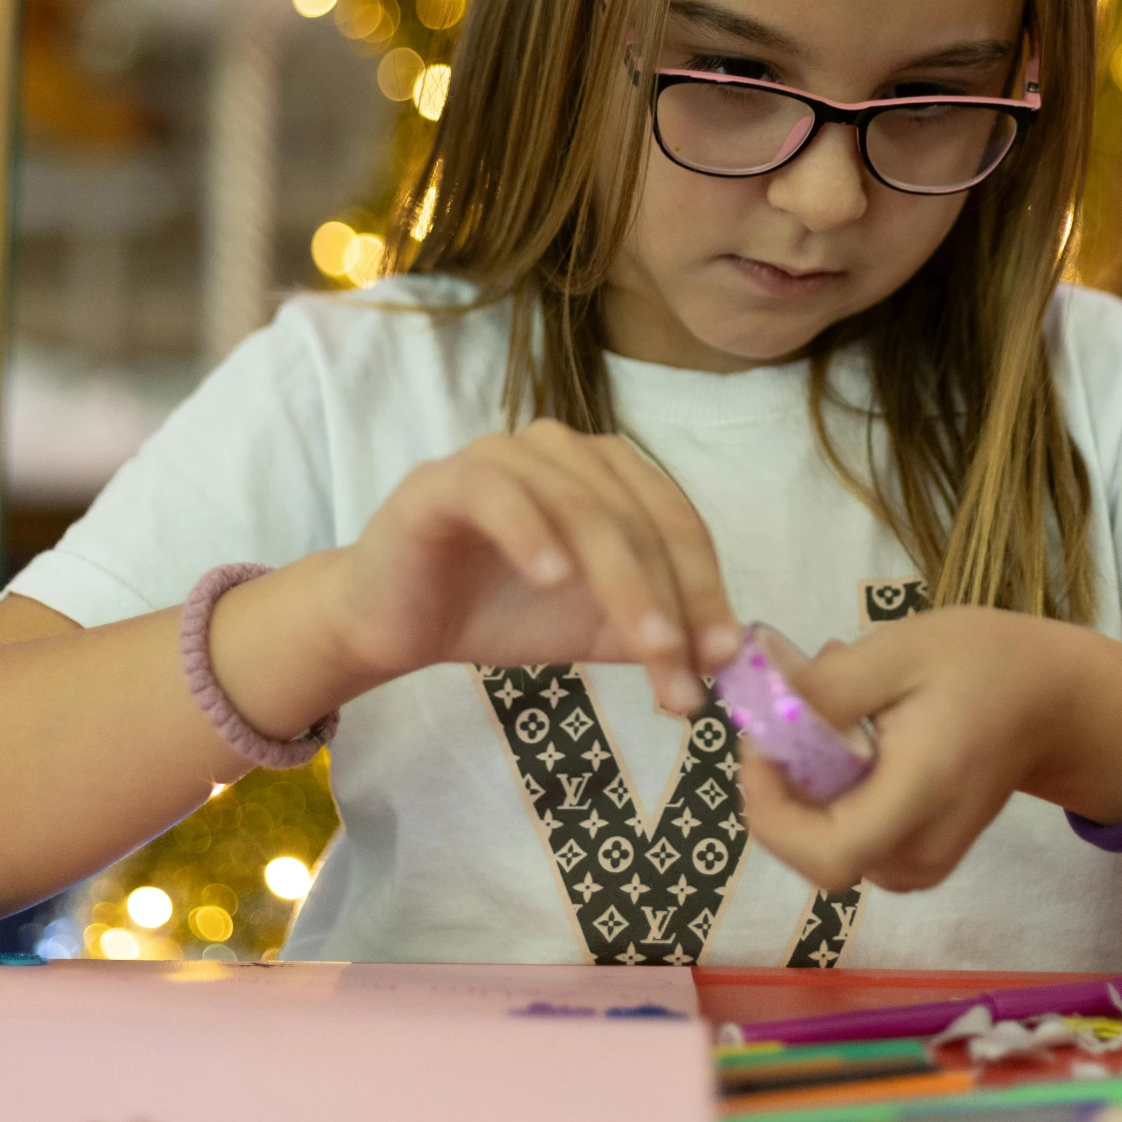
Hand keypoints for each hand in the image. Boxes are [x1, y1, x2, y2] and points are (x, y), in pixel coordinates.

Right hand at [320, 424, 740, 713]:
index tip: (725, 656)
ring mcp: (503, 456)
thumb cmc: (500, 612)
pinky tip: (554, 579)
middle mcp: (563, 450)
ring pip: (581, 509)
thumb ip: (655, 634)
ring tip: (647, 646)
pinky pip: (497, 495)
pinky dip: (532, 533)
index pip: (676, 522)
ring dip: (622, 581)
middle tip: (685, 671)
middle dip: (670, 600)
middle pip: (637, 518)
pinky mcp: (443, 480)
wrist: (396, 624)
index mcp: (607, 472)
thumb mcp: (595, 628)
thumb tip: (724, 660)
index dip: (707, 588)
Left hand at [740, 608, 1121, 893]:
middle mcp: (919, 851)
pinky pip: (849, 837)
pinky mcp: (917, 859)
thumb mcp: (901, 650)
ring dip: (807, 781)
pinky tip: (854, 735)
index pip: (825, 853)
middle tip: (795, 705)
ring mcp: (920, 864)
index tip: (762, 738)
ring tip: (835, 707)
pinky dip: (832, 791)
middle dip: (782, 784)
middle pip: (813, 850)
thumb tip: (764, 715)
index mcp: (921, 796)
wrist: (1051, 700)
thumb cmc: (982, 663)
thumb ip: (829, 687)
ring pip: (824, 843)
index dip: (770, 806)